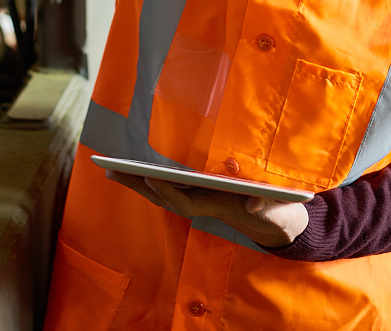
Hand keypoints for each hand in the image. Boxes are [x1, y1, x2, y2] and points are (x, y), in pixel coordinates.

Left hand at [104, 170, 308, 247]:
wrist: (278, 222)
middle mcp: (202, 206)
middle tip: (110, 170)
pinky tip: (130, 173)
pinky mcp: (197, 197)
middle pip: (163, 198)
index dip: (167, 191)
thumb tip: (255, 204)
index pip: (185, 202)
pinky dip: (146, 182)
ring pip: (161, 195)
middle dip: (138, 185)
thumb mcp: (279, 209)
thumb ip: (269, 207)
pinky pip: (166, 191)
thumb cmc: (279, 211)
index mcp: (218, 206)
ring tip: (110, 168)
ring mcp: (198, 203)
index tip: (149, 178)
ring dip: (135, 183)